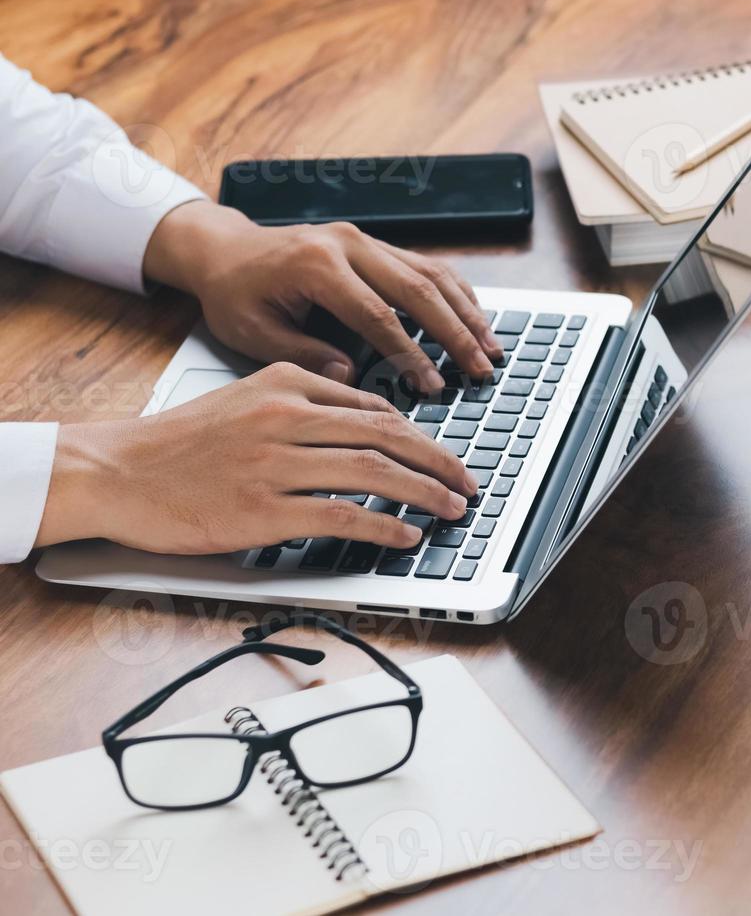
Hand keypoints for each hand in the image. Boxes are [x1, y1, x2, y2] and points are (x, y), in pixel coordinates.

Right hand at [35, 363, 476, 554]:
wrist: (115, 471)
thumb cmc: (181, 441)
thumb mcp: (247, 397)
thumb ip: (307, 400)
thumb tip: (373, 420)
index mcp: (285, 384)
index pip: (375, 408)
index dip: (423, 436)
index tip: (446, 457)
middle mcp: (286, 418)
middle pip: (388, 437)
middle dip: (440, 462)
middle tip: (469, 482)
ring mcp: (275, 464)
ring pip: (374, 473)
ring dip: (424, 493)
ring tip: (452, 508)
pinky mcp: (261, 509)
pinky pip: (341, 515)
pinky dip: (384, 525)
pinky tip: (407, 534)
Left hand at [142, 201, 502, 392]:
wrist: (224, 250)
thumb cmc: (235, 294)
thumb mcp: (253, 333)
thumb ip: (303, 355)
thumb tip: (351, 379)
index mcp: (317, 265)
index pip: (378, 316)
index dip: (410, 354)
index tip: (432, 386)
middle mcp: (347, 244)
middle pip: (419, 291)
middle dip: (456, 334)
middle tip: (481, 369)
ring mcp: (365, 239)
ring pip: (431, 274)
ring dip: (466, 313)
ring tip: (491, 348)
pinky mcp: (375, 243)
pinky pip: (426, 265)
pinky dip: (456, 293)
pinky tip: (475, 318)